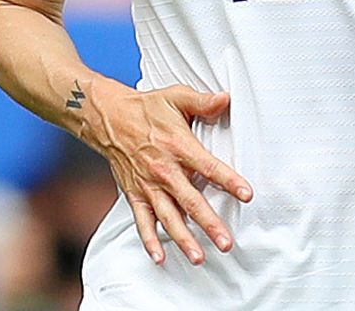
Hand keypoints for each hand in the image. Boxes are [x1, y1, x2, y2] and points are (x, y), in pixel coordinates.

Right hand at [76, 82, 253, 266]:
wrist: (108, 118)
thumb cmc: (146, 108)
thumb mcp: (176, 97)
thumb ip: (202, 101)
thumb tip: (225, 98)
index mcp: (178, 146)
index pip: (208, 167)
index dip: (229, 181)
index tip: (246, 194)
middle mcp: (163, 170)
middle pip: (190, 201)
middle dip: (209, 223)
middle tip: (226, 242)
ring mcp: (148, 186)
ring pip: (168, 217)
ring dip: (183, 239)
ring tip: (199, 257)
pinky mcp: (134, 195)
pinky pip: (142, 222)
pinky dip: (149, 240)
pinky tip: (160, 258)